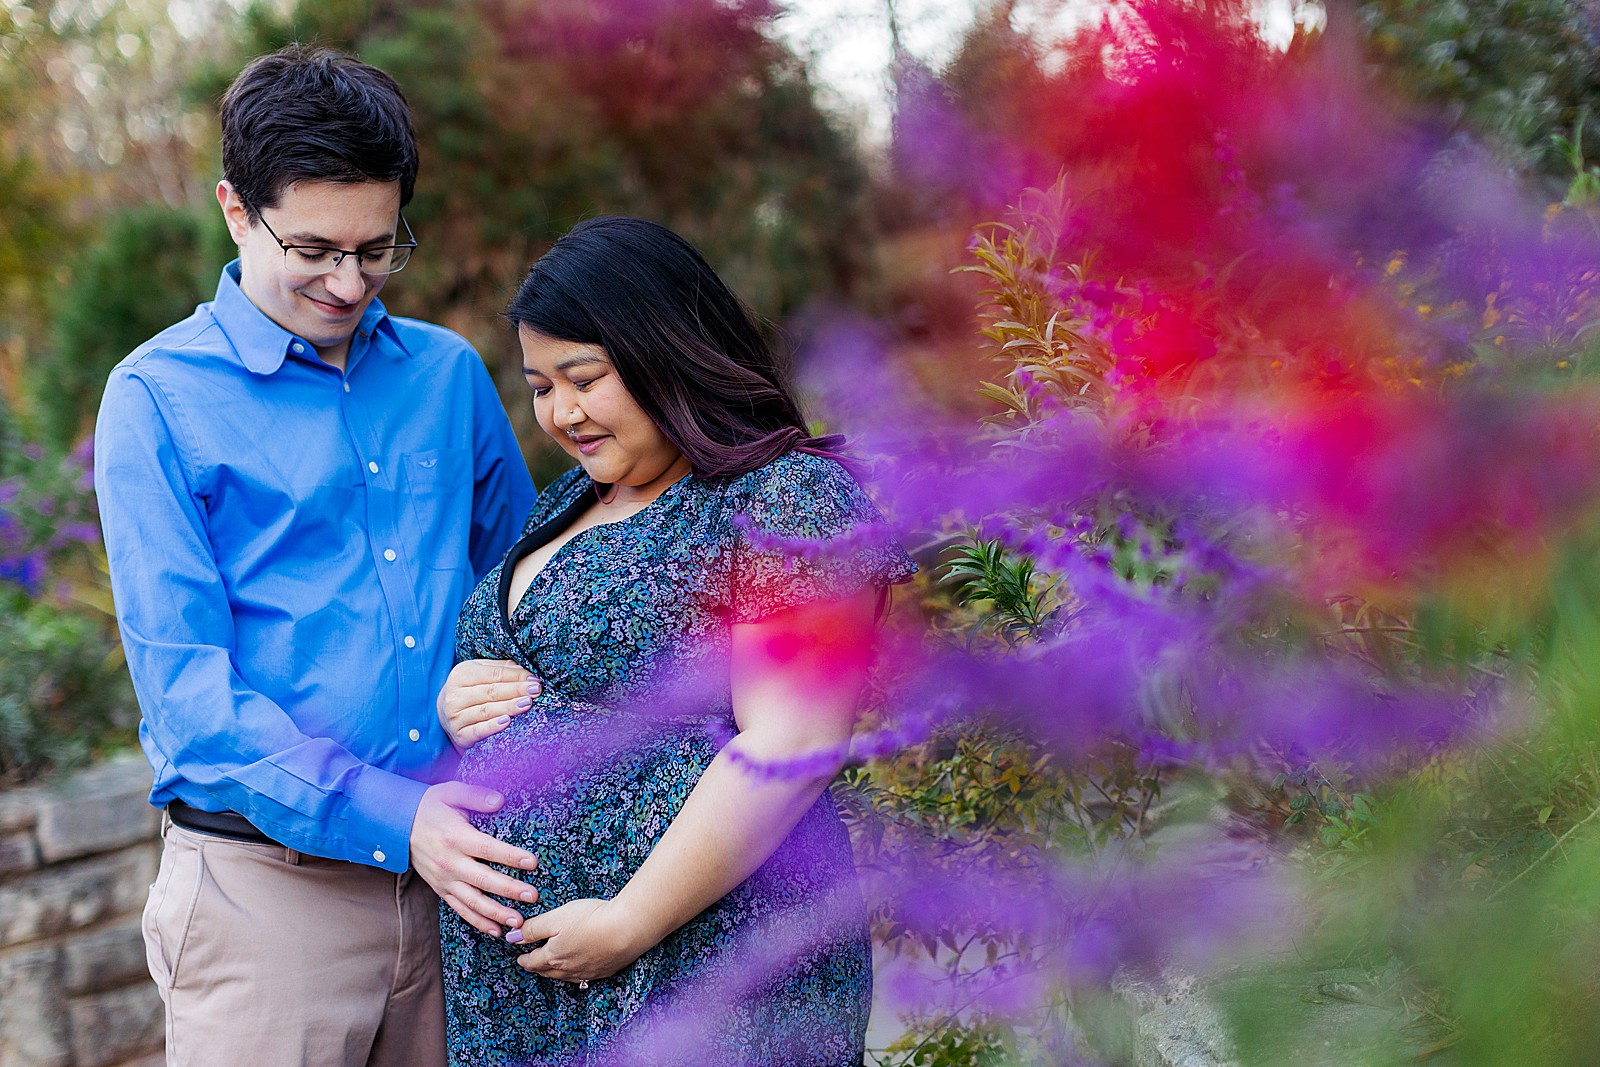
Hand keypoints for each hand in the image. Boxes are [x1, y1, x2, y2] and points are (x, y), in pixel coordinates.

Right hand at [410, 781, 539, 937]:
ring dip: (496, 913)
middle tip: (532, 896)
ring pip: (473, 901)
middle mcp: (450, 862)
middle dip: (510, 890)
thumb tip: (499, 800)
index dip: (511, 856)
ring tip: (518, 921)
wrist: (396, 826)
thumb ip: (475, 795)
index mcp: (456, 837)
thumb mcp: (450, 792)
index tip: (532, 862)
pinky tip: (496, 930)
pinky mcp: (440, 889)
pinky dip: (478, 922)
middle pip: (484, 880)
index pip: (488, 849)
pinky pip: (460, 909)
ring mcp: (444, 879)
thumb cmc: (429, 807)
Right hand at [437, 659, 540, 749]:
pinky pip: (478, 730)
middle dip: (516, 690)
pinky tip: (506, 722)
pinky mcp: (459, 734)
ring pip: (486, 711)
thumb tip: (526, 672)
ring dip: (509, 707)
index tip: (534, 680)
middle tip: (536, 691)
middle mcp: (455, 695)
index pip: (493, 674)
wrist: (446, 714)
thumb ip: (501, 669)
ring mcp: (455, 716)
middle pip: (491, 692)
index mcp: (461, 675)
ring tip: (527, 703)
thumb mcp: (480, 673)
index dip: (515, 676)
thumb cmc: (470, 689)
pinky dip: (492, 727)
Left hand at [509, 898, 652, 982]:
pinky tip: (579, 970)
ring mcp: (588, 972)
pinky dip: (576, 974)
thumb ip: (533, 928)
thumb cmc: (591, 919)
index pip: (533, 961)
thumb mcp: (556, 918)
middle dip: (538, 968)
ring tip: (552, 969)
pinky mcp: (605, 970)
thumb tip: (511, 937)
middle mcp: (569, 969)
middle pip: (548, 972)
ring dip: (555, 973)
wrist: (627, 929)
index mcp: (554, 956)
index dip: (524, 959)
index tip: (519, 959)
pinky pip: (584, 977)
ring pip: (566, 976)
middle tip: (532, 965)